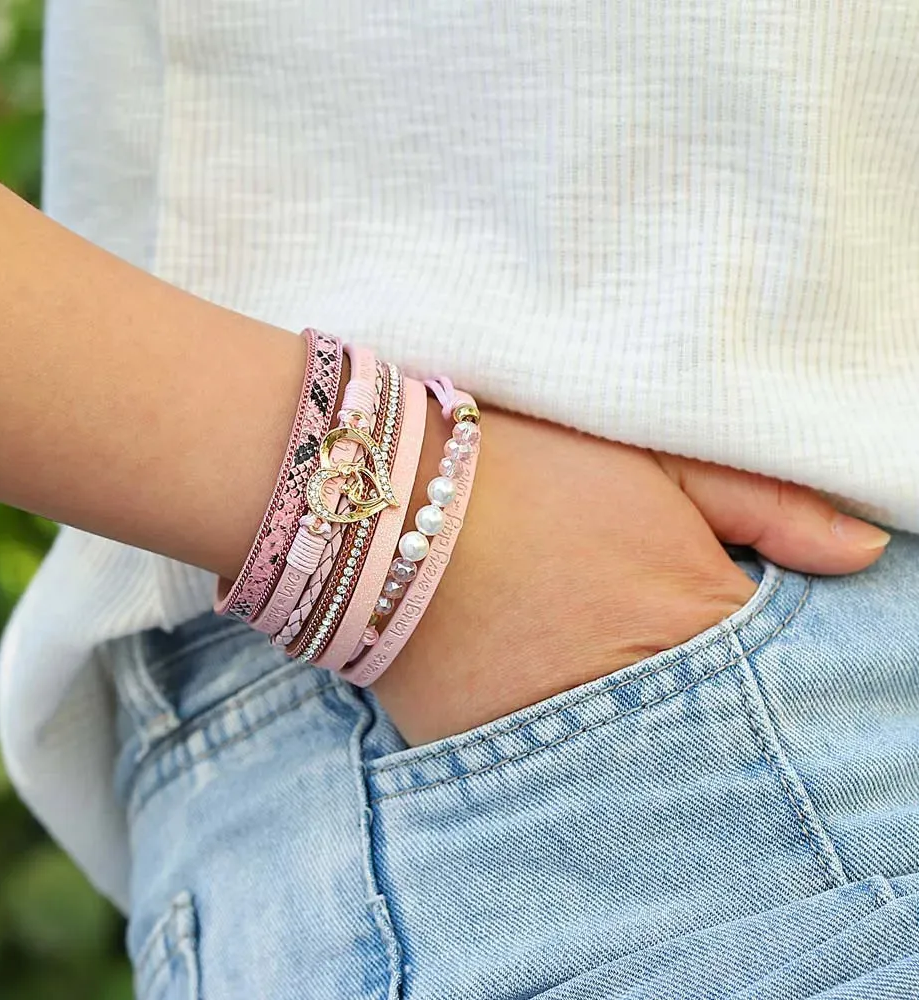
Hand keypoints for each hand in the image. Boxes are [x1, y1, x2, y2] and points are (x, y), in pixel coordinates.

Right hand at [374, 406, 889, 744]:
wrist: (381, 492)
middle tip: (651, 639)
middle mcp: (627, 699)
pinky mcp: (482, 756)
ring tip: (588, 655)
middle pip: (710, 733)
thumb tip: (864, 553)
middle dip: (708, 701)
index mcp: (688, 622)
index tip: (729, 623)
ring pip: (630, 759)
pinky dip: (557, 739)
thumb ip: (769, 506)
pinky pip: (545, 770)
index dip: (769, 656)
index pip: (781, 678)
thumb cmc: (527, 463)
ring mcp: (549, 740)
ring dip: (631, 726)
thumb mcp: (656, 460)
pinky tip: (538, 681)